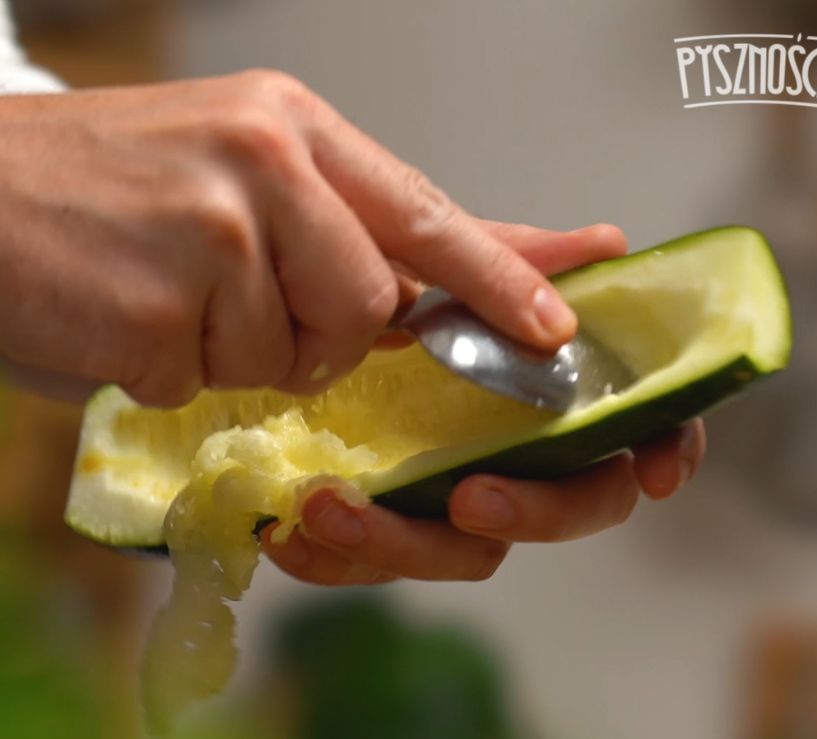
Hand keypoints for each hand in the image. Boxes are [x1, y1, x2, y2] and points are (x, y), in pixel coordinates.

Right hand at [0, 70, 587, 405]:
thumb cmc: (107, 189)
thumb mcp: (234, 173)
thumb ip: (335, 229)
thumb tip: (422, 294)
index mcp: (295, 129)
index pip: (427, 215)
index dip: (502, 275)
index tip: (560, 323)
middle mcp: (265, 165)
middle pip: (368, 307)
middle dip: (317, 336)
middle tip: (235, 302)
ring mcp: (211, 233)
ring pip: (289, 356)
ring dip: (231, 351)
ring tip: (160, 292)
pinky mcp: (156, 306)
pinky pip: (204, 380)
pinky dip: (167, 369)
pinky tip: (118, 314)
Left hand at [261, 222, 705, 584]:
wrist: (271, 295)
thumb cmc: (365, 273)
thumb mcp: (430, 254)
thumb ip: (511, 260)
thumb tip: (609, 245)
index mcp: (544, 387)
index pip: (639, 427)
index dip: (668, 451)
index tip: (658, 475)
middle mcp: (512, 447)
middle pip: (571, 506)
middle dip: (535, 514)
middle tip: (470, 498)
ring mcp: (448, 488)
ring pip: (470, 552)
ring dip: (408, 544)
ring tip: (329, 508)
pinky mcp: (384, 515)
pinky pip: (379, 562)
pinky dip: (340, 557)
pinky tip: (289, 535)